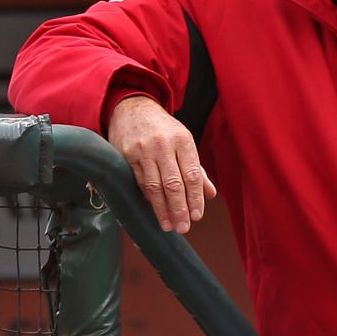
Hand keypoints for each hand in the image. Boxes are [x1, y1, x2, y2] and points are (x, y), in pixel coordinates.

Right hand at [107, 95, 215, 234]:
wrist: (132, 108)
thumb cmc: (162, 129)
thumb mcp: (183, 142)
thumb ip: (197, 168)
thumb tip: (210, 194)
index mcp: (183, 140)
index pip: (192, 175)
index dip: (195, 198)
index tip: (197, 216)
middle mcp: (163, 145)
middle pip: (173, 183)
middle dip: (179, 209)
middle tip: (183, 227)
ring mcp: (143, 150)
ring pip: (154, 186)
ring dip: (162, 209)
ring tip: (168, 225)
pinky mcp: (126, 155)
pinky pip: (139, 182)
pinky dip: (148, 198)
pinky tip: (154, 210)